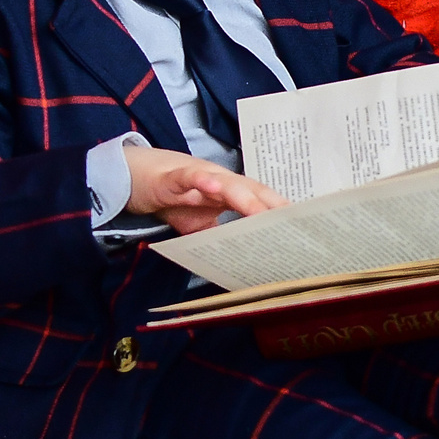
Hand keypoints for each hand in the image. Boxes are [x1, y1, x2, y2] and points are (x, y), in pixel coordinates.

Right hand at [121, 144, 287, 234]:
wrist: (136, 178)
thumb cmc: (173, 199)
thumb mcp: (200, 225)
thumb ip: (220, 237)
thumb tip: (241, 262)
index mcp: (231, 193)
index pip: (262, 201)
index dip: (281, 211)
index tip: (303, 226)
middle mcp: (221, 182)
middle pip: (253, 189)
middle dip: (274, 204)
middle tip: (293, 222)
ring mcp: (200, 177)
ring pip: (228, 183)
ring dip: (245, 197)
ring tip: (260, 211)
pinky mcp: (174, 177)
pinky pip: (190, 177)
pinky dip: (203, 181)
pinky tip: (212, 188)